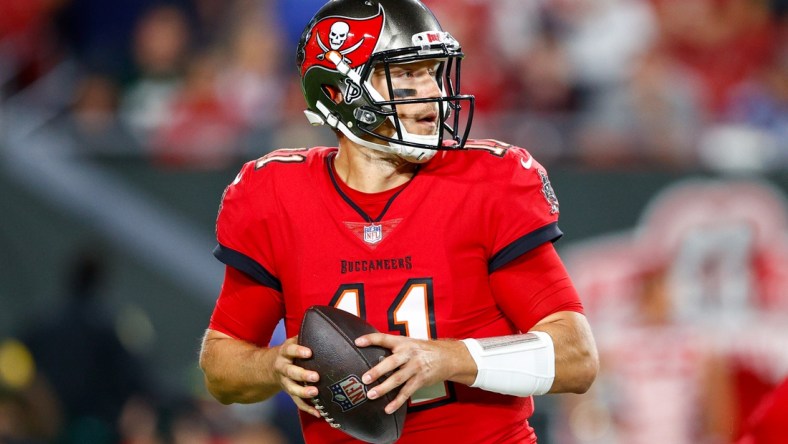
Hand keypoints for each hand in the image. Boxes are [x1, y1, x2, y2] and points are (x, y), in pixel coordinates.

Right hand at [272, 336, 321, 417]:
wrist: (269, 367)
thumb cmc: (289, 352)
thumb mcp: (292, 342)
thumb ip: (305, 336)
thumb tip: (325, 325)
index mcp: (284, 353)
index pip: (290, 350)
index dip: (298, 351)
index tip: (309, 352)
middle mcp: (283, 367)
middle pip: (290, 372)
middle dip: (302, 374)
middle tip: (315, 376)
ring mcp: (285, 381)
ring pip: (292, 388)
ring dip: (303, 392)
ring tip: (315, 393)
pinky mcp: (289, 392)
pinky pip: (297, 402)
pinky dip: (307, 407)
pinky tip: (318, 413)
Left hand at [354, 334, 474, 413]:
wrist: (448, 356)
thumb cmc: (423, 350)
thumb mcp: (410, 343)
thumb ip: (393, 348)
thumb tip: (371, 352)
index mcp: (403, 343)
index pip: (384, 338)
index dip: (371, 339)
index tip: (358, 342)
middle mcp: (409, 354)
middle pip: (392, 362)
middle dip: (378, 371)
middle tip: (365, 378)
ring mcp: (415, 368)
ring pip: (398, 379)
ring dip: (384, 388)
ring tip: (371, 395)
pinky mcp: (420, 380)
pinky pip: (407, 392)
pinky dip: (397, 402)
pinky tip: (388, 409)